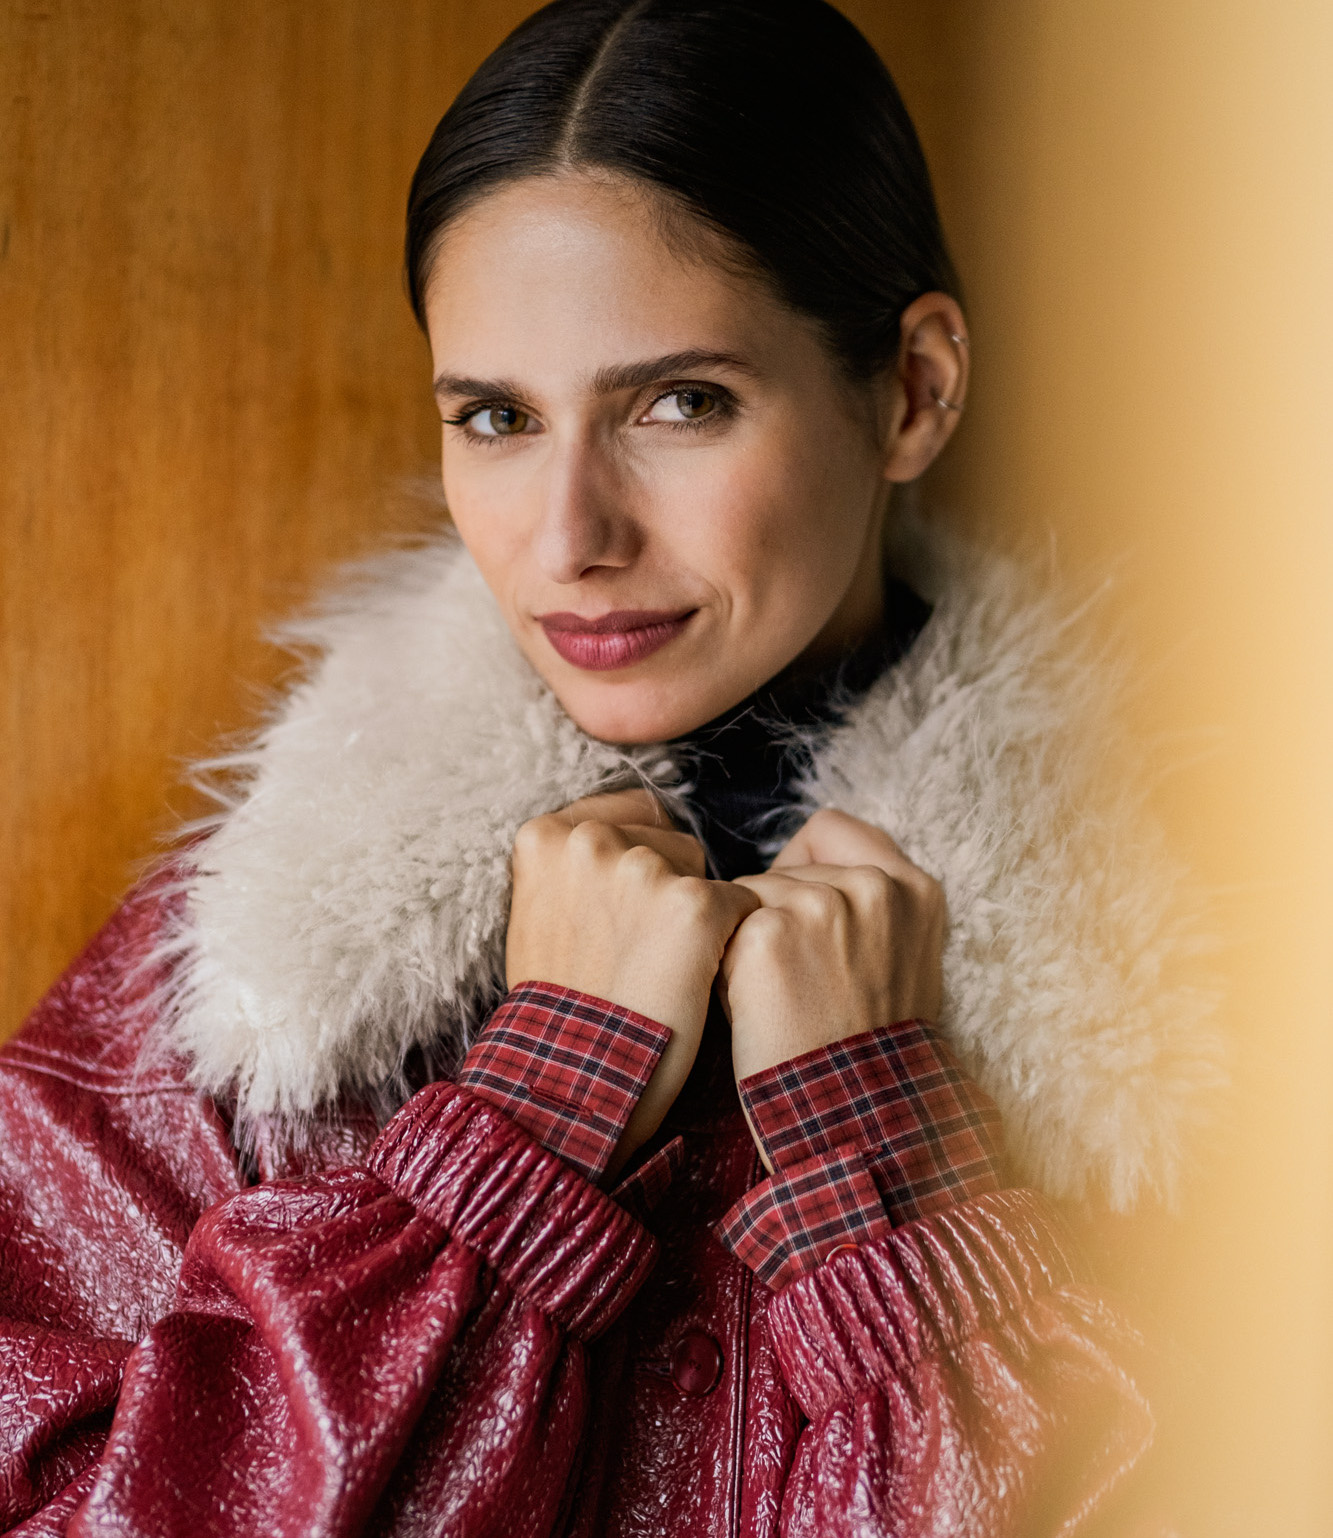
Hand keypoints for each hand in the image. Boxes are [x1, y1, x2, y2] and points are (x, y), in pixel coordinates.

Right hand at [507, 787, 758, 1166]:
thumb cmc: (554, 1012)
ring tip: (667, 974)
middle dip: (670, 885)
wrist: (568, 1081)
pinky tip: (701, 982)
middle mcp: (590, 839)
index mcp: (544, 836)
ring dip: (700, 916)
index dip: (641, 860)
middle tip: (646, 952)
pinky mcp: (694, 904)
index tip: (636, 907)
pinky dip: (732, 942)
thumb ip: (570, 871)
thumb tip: (609, 847)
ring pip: (704, 874)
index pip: (626, 812)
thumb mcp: (535, 920)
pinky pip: (740, 907)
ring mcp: (643, 868)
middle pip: (667, 839)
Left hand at [720, 810, 944, 1092]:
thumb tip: (796, 872)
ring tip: (778, 1001)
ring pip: (743, 899)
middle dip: (772, 918)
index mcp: (912, 888)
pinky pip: (717, 931)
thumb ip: (866, 907)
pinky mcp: (767, 933)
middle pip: (778, 871)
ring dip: (744, 943)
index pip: (829, 829)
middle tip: (798, 985)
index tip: (801, 914)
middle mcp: (871, 885)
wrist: (856, 1119)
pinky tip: (754, 1011)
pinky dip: (723, 972)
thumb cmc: (870, 1054)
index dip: (801, 867)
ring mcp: (819, 905)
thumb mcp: (902, 963)